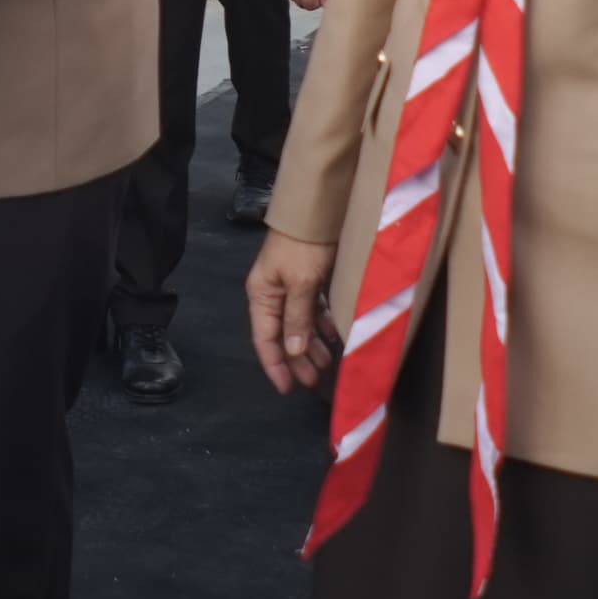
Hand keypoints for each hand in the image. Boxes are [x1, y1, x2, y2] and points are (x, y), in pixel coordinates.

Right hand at [248, 231, 337, 393]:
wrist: (317, 209)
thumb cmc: (304, 247)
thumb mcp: (301, 284)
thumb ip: (297, 319)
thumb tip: (291, 351)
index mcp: (262, 295)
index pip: (264, 339)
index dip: (275, 365)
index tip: (287, 389)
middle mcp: (273, 293)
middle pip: (283, 334)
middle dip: (298, 359)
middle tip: (315, 381)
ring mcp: (291, 286)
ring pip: (300, 324)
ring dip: (313, 344)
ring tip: (329, 362)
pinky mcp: (308, 279)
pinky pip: (313, 310)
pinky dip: (323, 324)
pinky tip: (335, 336)